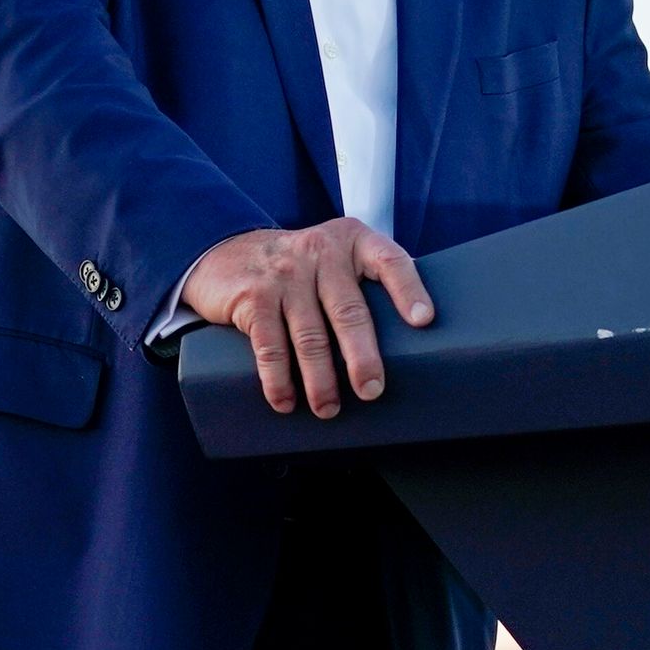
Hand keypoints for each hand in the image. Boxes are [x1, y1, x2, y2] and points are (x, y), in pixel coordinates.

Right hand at [181, 219, 432, 417]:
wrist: (226, 252)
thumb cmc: (298, 267)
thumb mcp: (335, 257)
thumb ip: (364, 280)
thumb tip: (409, 337)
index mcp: (352, 241)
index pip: (389, 261)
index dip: (408, 290)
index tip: (423, 321)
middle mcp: (321, 252)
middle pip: (348, 311)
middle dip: (362, 357)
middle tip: (371, 390)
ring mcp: (285, 274)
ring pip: (310, 336)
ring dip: (320, 380)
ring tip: (328, 408)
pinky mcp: (254, 297)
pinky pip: (270, 346)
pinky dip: (278, 380)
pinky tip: (285, 401)